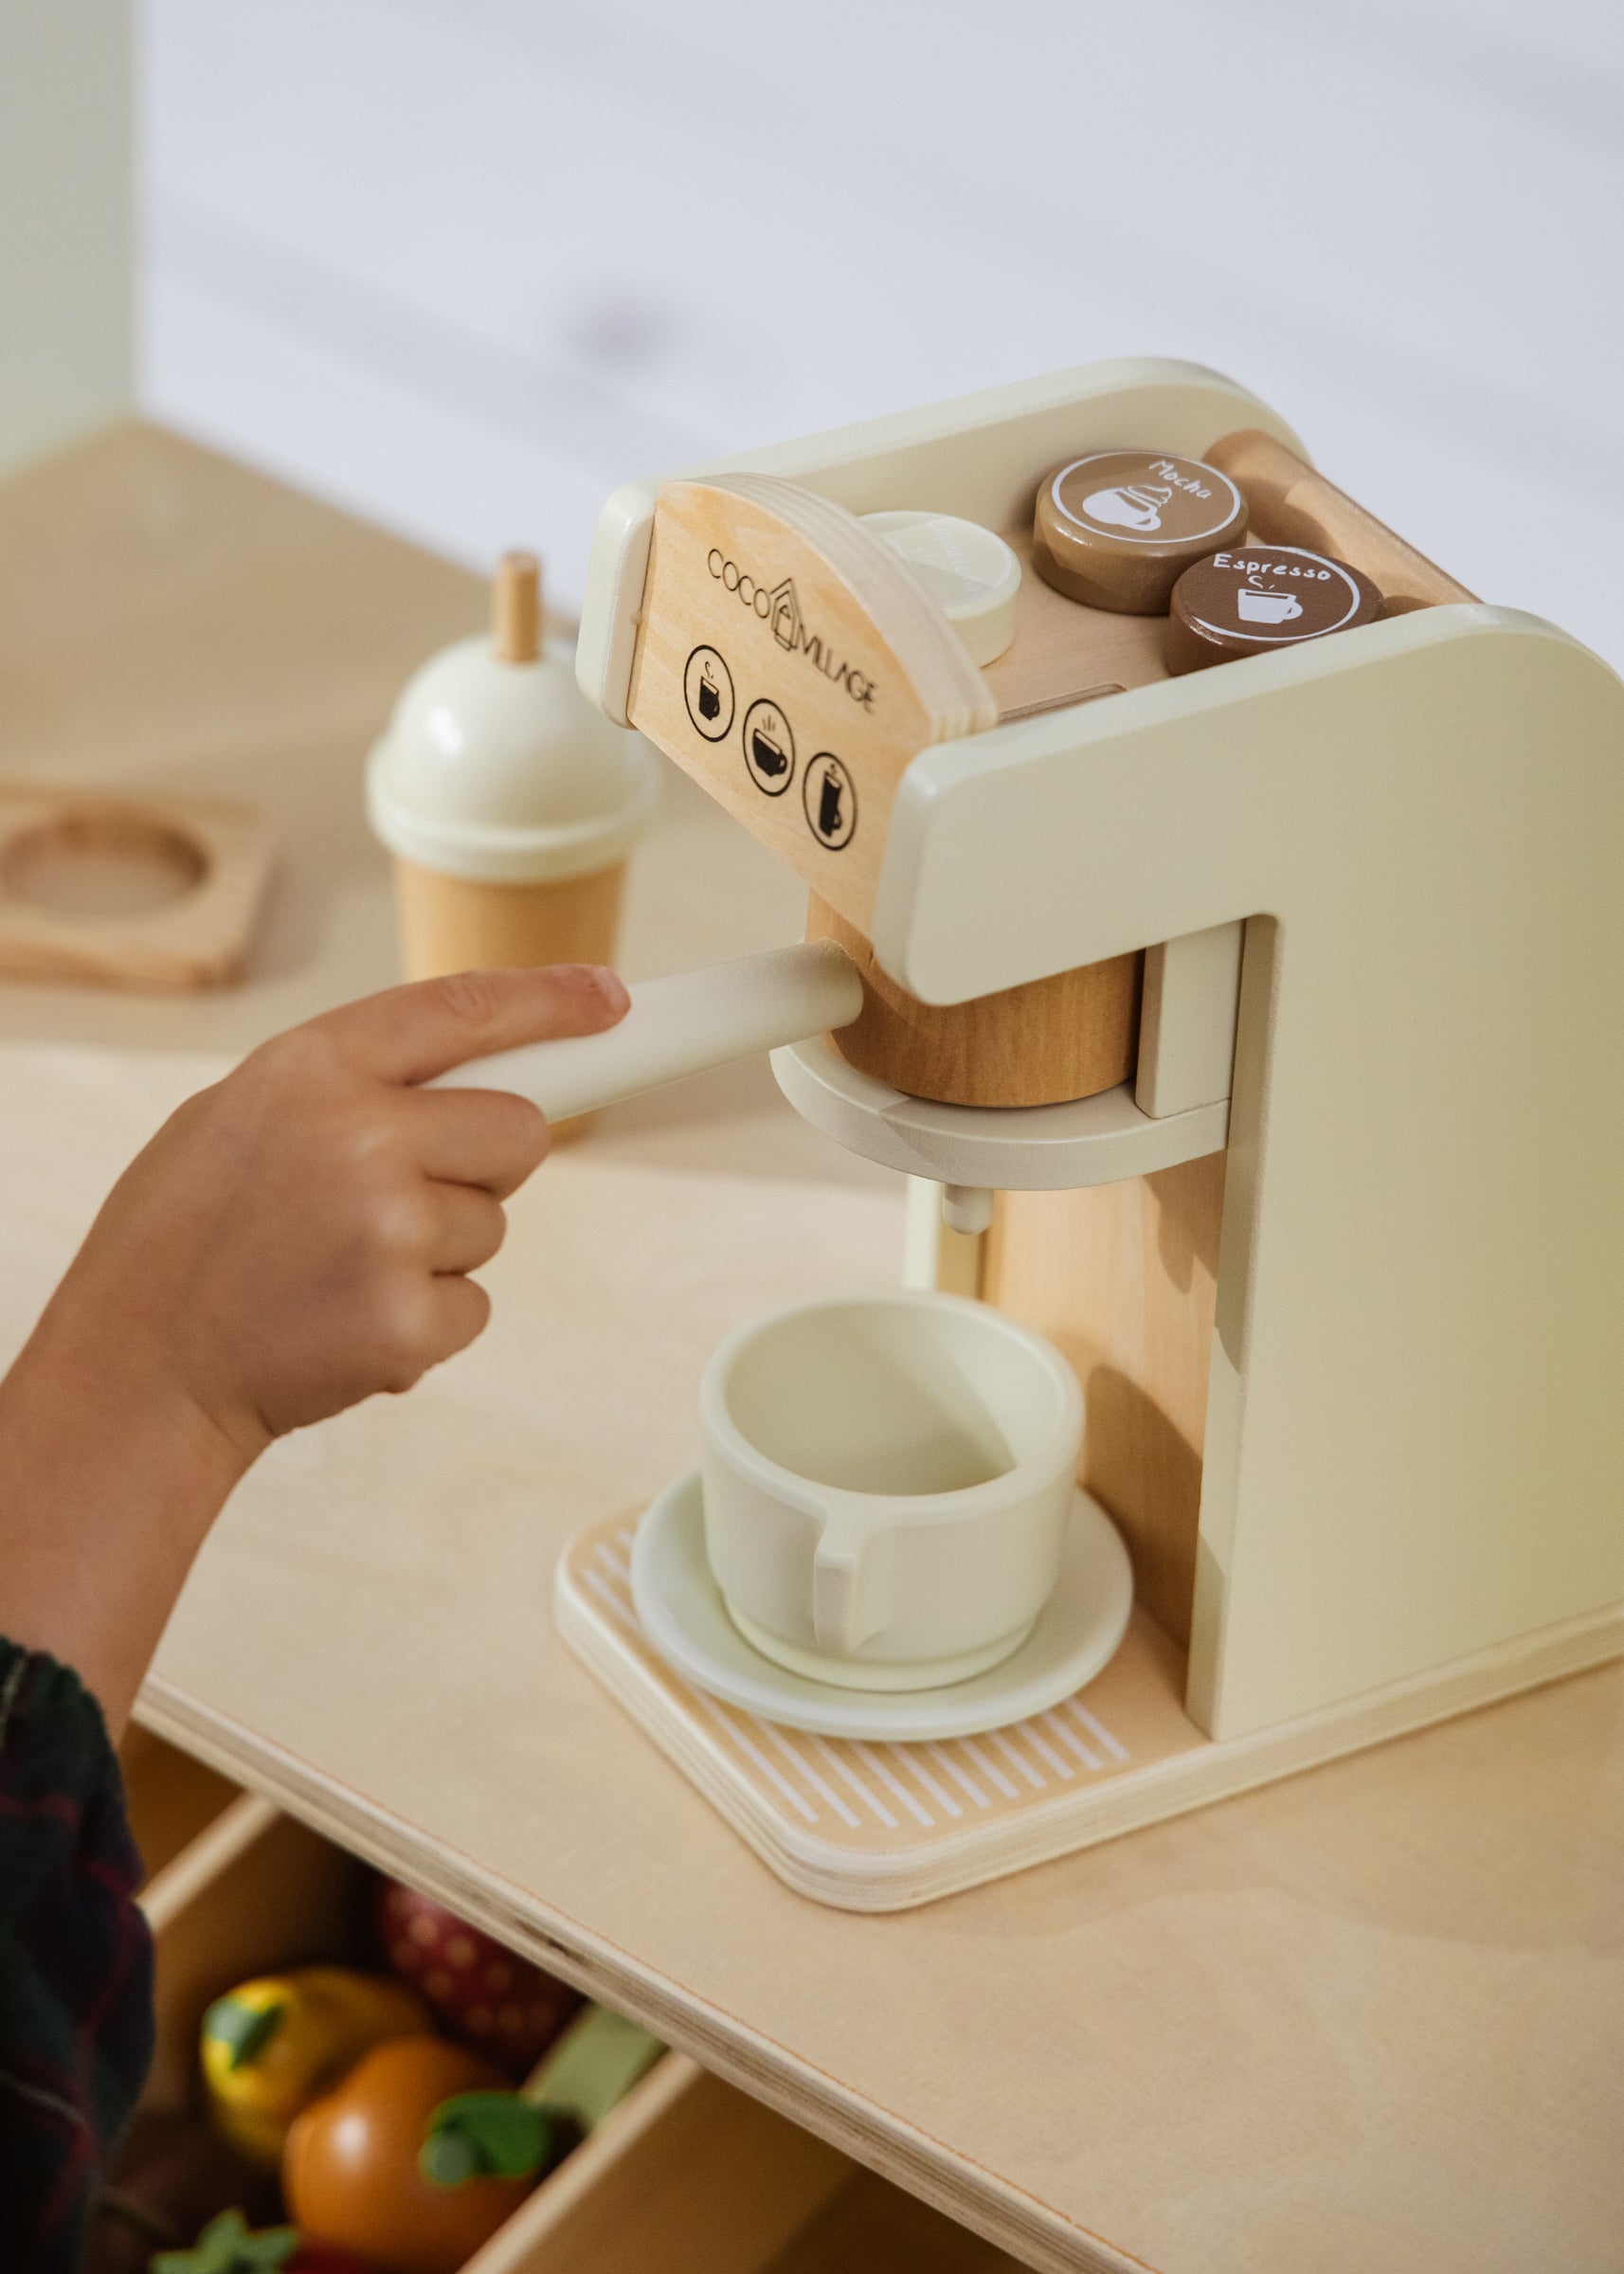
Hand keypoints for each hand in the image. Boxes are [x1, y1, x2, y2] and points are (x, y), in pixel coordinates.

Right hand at [0, 963, 627, 1728]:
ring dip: (440, 1250)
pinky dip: (427, 1319)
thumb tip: (483, 1067)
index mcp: (313, 1069)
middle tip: (398, 1199)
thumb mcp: (244, 1113)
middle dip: (484, 1162)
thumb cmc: (186, 1237)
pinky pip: (475, 1303)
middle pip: (518, 1130)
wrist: (139, 1367)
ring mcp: (388, 1232)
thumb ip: (354, 1083)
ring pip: (494, 1224)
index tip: (611, 1001)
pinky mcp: (407, 1321)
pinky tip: (348, 1319)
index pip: (464, 1011)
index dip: (551, 1002)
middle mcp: (360, 1137)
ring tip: (340, 1269)